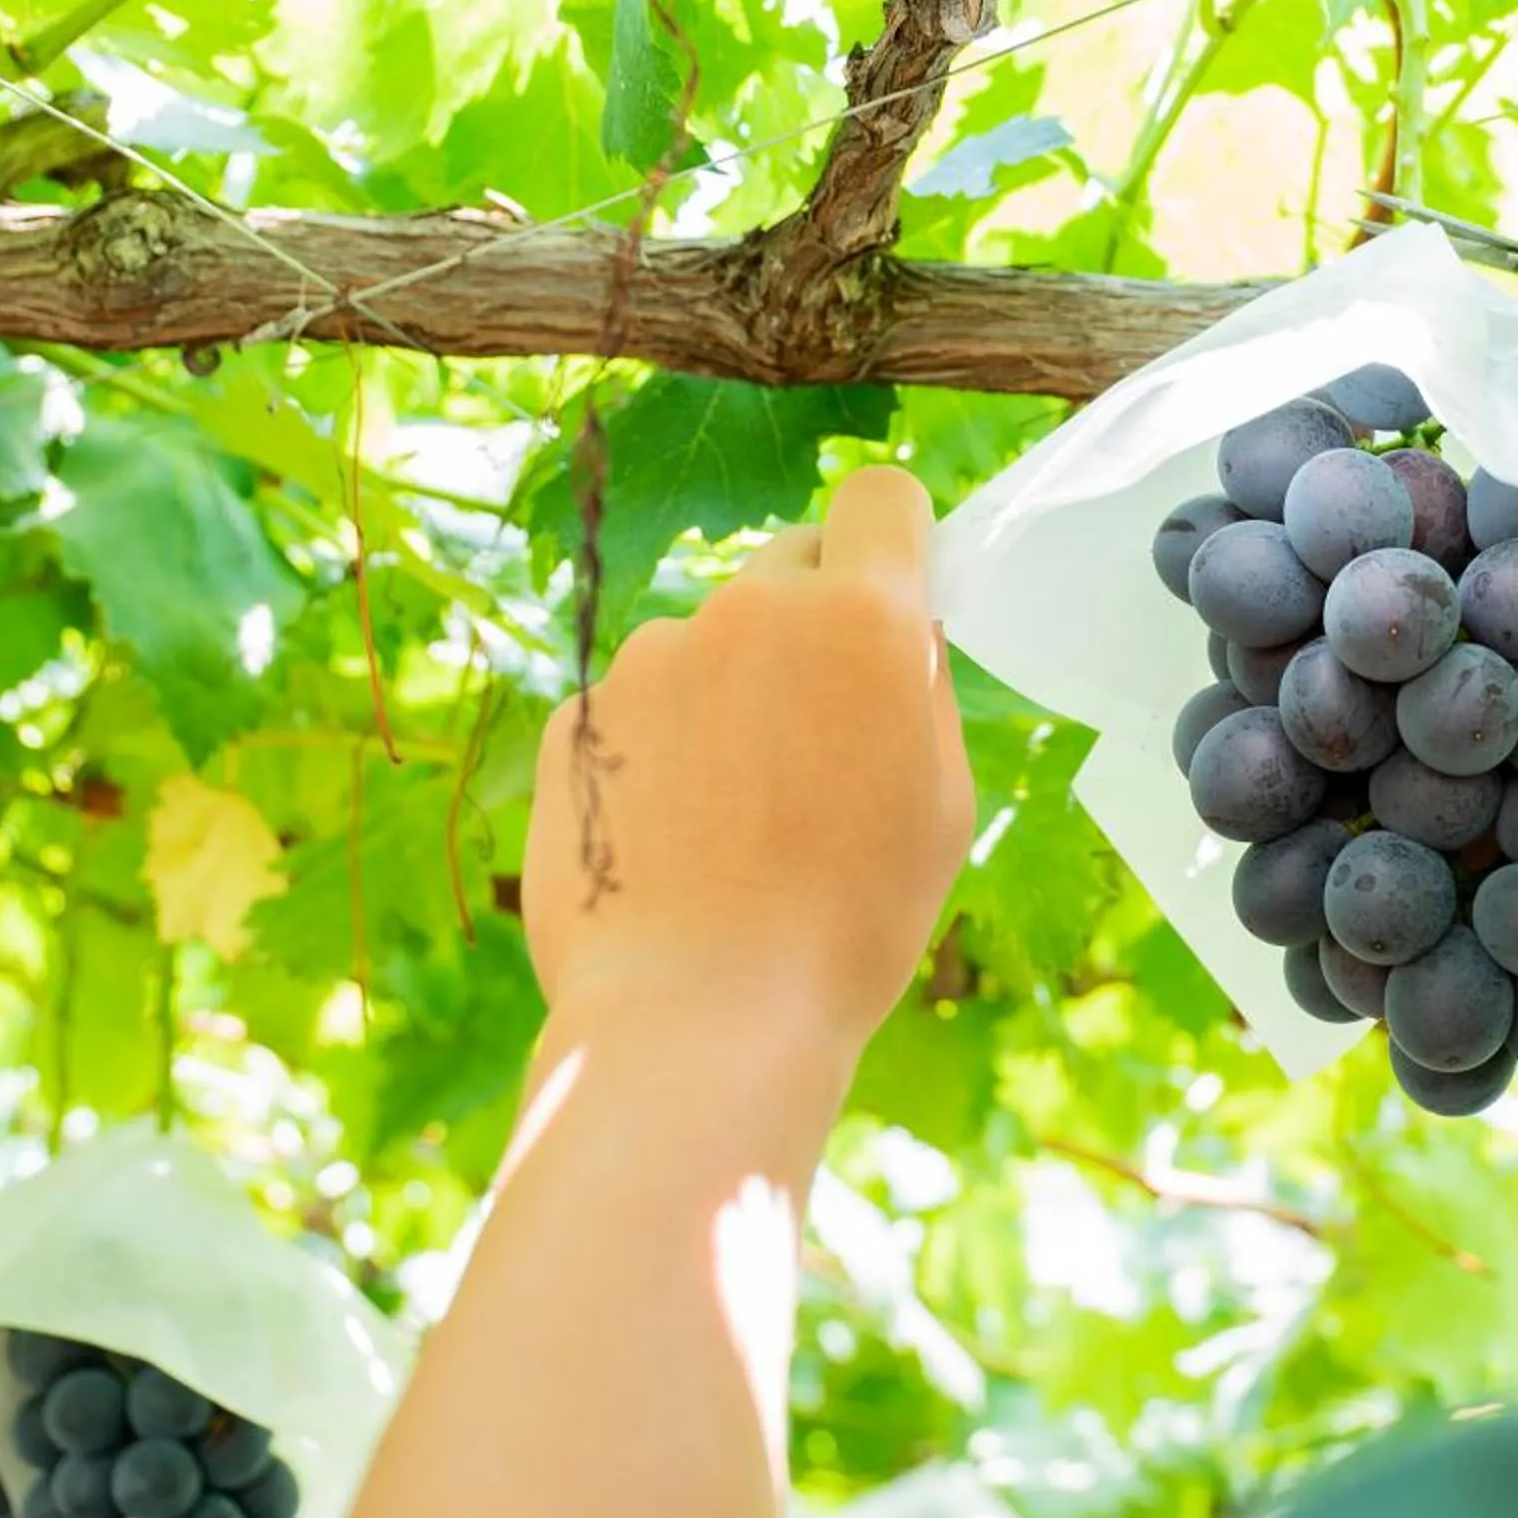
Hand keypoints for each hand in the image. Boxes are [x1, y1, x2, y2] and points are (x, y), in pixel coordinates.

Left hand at [519, 465, 974, 1054]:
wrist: (698, 1020)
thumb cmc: (850, 923)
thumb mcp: (941, 802)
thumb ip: (919, 686)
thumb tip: (899, 623)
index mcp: (861, 619)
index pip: (880, 498)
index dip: (894, 539)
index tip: (894, 591)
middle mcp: (748, 608)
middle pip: (791, 566)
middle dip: (813, 625)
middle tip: (823, 739)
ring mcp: (650, 657)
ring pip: (710, 643)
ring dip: (731, 696)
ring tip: (740, 822)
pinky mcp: (577, 715)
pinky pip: (640, 705)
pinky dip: (661, 752)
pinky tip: (675, 844)